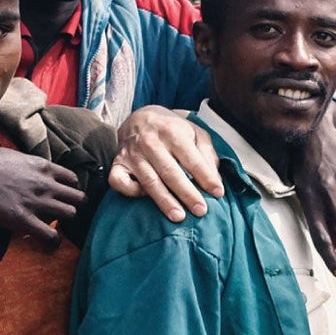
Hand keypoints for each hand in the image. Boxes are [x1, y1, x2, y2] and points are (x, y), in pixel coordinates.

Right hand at [0, 143, 83, 244]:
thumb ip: (28, 166)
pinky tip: (48, 242)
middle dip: (72, 207)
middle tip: (59, 215)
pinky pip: (51, 236)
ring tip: (52, 227)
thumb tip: (31, 172)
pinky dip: (54, 242)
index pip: (72, 180)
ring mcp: (35, 201)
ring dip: (64, 223)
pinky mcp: (21, 219)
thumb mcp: (11, 156)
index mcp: (41, 166)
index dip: (68, 190)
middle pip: (78, 199)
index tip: (60, 197)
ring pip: (71, 215)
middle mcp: (44, 183)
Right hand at [110, 106, 223, 220]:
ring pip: (149, 180)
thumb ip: (207, 154)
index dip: (206, 177)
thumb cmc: (173, 130)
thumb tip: (215, 180)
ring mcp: (132, 153)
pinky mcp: (118, 163)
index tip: (218, 193)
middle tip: (201, 211)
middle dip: (187, 193)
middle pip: (170, 172)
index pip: (192, 159)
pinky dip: (131, 191)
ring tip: (179, 217)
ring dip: (164, 200)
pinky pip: (119, 181)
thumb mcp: (195, 133)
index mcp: (172, 132)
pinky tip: (145, 197)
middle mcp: (150, 142)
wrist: (140, 117)